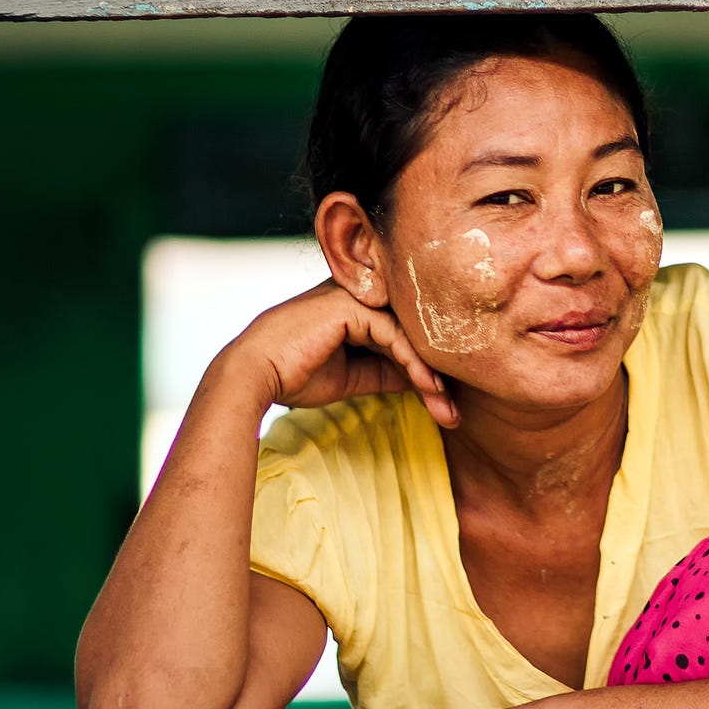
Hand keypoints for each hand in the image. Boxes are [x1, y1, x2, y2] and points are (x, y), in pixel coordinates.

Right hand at [221, 279, 457, 427]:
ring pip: (408, 336)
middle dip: (435, 376)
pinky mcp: (352, 304)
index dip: (425, 371)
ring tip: (446, 409)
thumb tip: (424, 381)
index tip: (444, 406)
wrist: (255, 375)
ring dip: (430, 375)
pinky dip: (414, 364)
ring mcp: (355, 295)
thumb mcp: (353, 377)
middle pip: (411, 335)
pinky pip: (394, 336)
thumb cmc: (294, 376)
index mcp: (357, 308)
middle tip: (453, 413)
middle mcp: (359, 296)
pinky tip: (428, 388)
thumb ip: (386, 372)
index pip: (403, 337)